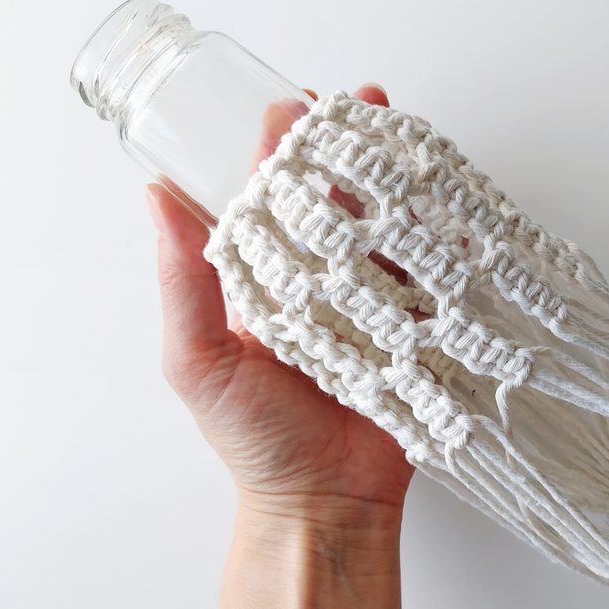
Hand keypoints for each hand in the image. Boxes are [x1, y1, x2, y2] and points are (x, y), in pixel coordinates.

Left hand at [146, 83, 413, 524]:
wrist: (325, 503)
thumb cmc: (255, 439)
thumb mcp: (198, 360)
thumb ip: (183, 283)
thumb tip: (157, 195)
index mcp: (264, 282)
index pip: (270, 200)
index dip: (279, 150)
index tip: (293, 107)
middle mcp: (318, 285)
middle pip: (335, 202)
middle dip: (349, 151)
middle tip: (365, 105)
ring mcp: (371, 305)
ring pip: (386, 229)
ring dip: (398, 184)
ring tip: (410, 143)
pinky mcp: (415, 331)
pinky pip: (431, 276)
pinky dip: (443, 241)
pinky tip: (451, 207)